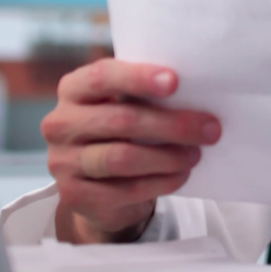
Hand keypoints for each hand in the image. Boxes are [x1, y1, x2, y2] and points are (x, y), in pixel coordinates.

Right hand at [40, 59, 219, 242]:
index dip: (138, 78)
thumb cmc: (119, 133)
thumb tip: (197, 95)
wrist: (97, 187)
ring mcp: (63, 161)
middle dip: (172, 124)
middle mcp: (60, 124)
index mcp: (73, 90)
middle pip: (121, 120)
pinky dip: (161, 182)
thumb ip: (144, 96)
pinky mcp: (74, 195)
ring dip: (168, 157)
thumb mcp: (124, 107)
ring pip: (123, 158)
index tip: (175, 81)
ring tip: (195, 155)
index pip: (102, 77)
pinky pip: (126, 189)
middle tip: (210, 128)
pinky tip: (181, 175)